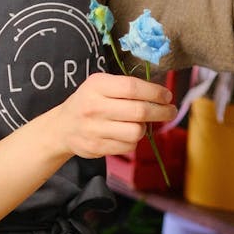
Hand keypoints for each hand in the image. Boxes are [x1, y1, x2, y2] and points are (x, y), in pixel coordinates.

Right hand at [55, 72, 176, 160]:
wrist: (62, 127)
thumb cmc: (88, 102)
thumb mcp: (100, 85)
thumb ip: (126, 87)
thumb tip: (161, 94)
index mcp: (97, 86)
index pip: (133, 87)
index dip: (155, 92)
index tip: (167, 96)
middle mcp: (95, 107)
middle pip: (139, 111)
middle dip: (161, 111)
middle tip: (170, 111)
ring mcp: (95, 129)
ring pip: (136, 131)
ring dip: (144, 128)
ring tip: (141, 123)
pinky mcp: (97, 147)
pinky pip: (128, 146)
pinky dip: (133, 141)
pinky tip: (127, 134)